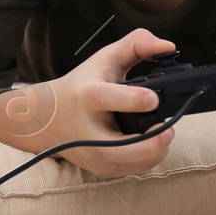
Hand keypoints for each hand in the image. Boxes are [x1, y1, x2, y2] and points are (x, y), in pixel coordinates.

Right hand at [0, 28, 178, 178]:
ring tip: (164, 133)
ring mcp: (93, 154)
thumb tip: (167, 46)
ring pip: (130, 163)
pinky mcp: (101, 169)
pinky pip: (133, 169)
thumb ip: (137, 45)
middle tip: (169, 130)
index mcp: (88, 96)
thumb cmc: (81, 86)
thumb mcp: (104, 58)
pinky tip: (152, 144)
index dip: (131, 100)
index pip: (106, 99)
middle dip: (150, 144)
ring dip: (156, 151)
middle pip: (119, 148)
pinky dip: (149, 158)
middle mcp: (88, 129)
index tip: (153, 98)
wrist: (47, 118)